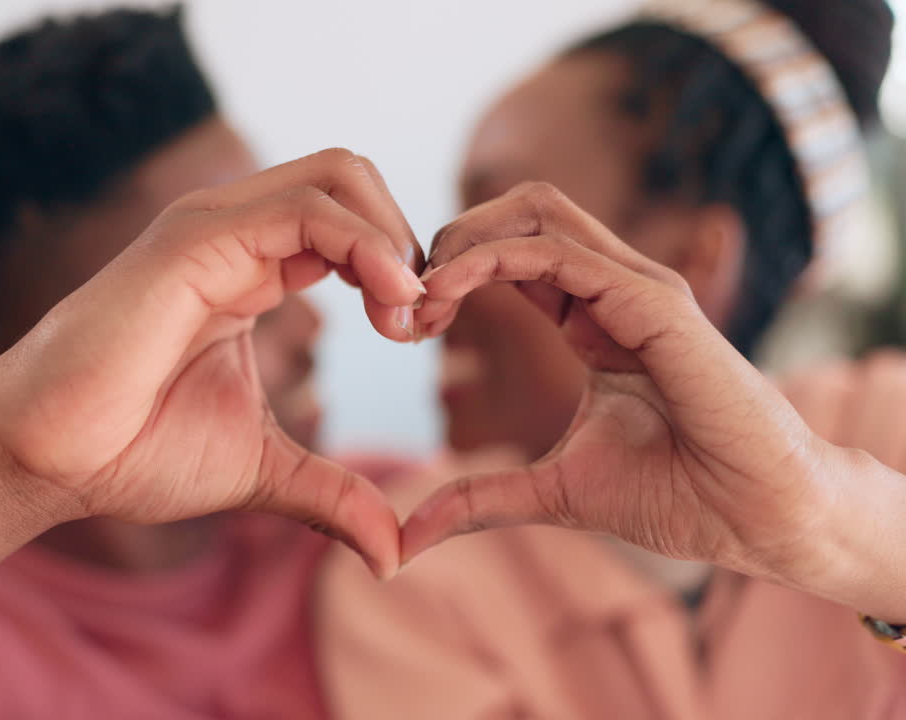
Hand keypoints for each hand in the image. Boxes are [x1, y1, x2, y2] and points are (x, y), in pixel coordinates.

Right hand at [0, 150, 422, 647]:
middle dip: (406, 239)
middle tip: (417, 319)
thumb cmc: (131, 454)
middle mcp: (234, 236)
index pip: (349, 224)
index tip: (416, 335)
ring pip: (339, 174)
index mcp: (250, 271)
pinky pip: (307, 207)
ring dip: (394, 238)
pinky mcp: (194, 241)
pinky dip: (366, 242)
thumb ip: (333, 495)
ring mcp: (212, 230)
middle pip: (352, 179)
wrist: (46, 459)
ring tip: (405, 313)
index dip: (400, 270)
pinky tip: (387, 301)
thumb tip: (394, 552)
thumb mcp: (262, 472)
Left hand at [399, 182, 905, 618]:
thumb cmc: (676, 496)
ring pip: (536, 212)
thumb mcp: (550, 494)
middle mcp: (615, 288)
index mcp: (592, 316)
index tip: (409, 322)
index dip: (452, 272)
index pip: (513, 253)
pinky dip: (493, 260)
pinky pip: (560, 253)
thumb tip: (407, 539)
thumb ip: (478, 501)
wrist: (756, 518)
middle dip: (452, 239)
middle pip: (520, 211)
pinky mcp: (655, 303)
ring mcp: (638, 288)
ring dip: (463, 243)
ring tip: (420, 296)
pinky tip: (448, 294)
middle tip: (405, 298)